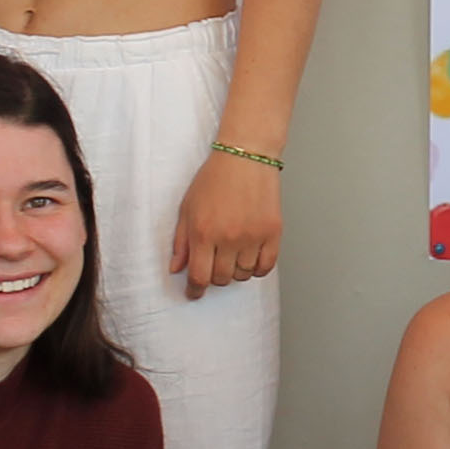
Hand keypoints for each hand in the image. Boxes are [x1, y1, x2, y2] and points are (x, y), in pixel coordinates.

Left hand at [169, 148, 282, 293]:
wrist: (246, 156)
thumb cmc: (214, 178)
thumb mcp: (187, 208)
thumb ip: (181, 241)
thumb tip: (176, 269)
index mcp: (204, 232)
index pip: (199, 276)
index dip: (195, 290)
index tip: (194, 293)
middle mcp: (229, 238)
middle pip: (222, 279)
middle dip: (214, 277)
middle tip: (213, 265)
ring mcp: (253, 236)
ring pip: (244, 275)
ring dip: (235, 271)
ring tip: (232, 256)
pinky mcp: (273, 232)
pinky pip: (265, 266)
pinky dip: (257, 269)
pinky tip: (250, 258)